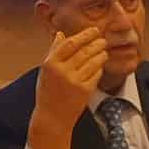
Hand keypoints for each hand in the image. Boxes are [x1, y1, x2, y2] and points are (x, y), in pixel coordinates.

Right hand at [27, 27, 107, 148]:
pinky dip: (99, 67)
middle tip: (102, 39)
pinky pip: (96, 74)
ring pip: (93, 61)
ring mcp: (74, 81)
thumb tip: (60, 34)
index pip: (70, 44)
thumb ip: (53, 51)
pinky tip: (100, 65)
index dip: (84, 35)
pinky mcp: (85, 91)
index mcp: (50, 64)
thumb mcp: (45, 70)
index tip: (93, 31)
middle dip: (96, 43)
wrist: (52, 117)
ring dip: (100, 54)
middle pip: (84, 51)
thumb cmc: (47, 92)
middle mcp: (62, 71)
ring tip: (103, 50)